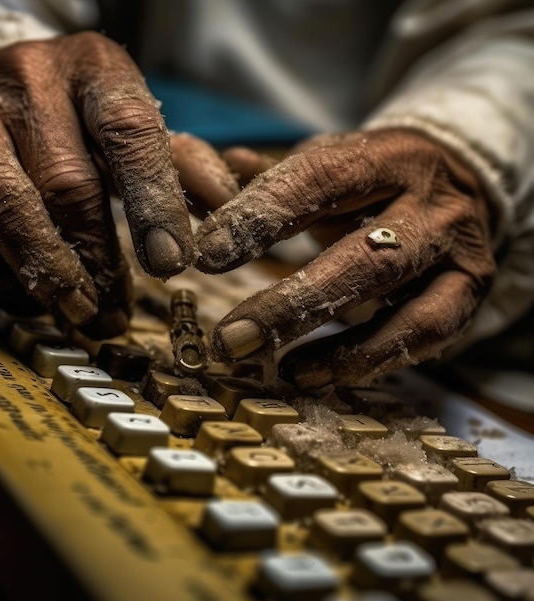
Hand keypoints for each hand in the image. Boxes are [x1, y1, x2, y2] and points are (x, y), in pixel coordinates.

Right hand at [0, 32, 194, 336]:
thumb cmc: (79, 114)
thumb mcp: (138, 123)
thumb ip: (182, 163)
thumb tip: (226, 207)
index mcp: (95, 70)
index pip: (130, 134)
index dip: (153, 202)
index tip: (170, 265)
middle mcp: (25, 81)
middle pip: (66, 183)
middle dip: (96, 260)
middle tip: (114, 313)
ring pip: (0, 203)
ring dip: (42, 270)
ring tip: (75, 312)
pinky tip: (21, 294)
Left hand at [195, 129, 495, 386]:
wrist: (463, 185)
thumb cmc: (376, 180)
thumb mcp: (329, 164)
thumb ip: (268, 175)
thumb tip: (205, 168)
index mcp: (385, 156)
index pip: (319, 179)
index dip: (261, 216)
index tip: (207, 255)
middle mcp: (429, 202)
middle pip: (362, 255)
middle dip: (290, 302)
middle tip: (229, 337)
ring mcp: (455, 251)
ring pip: (395, 301)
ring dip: (326, 341)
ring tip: (265, 363)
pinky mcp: (467, 292)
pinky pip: (420, 334)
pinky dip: (361, 359)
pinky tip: (308, 373)